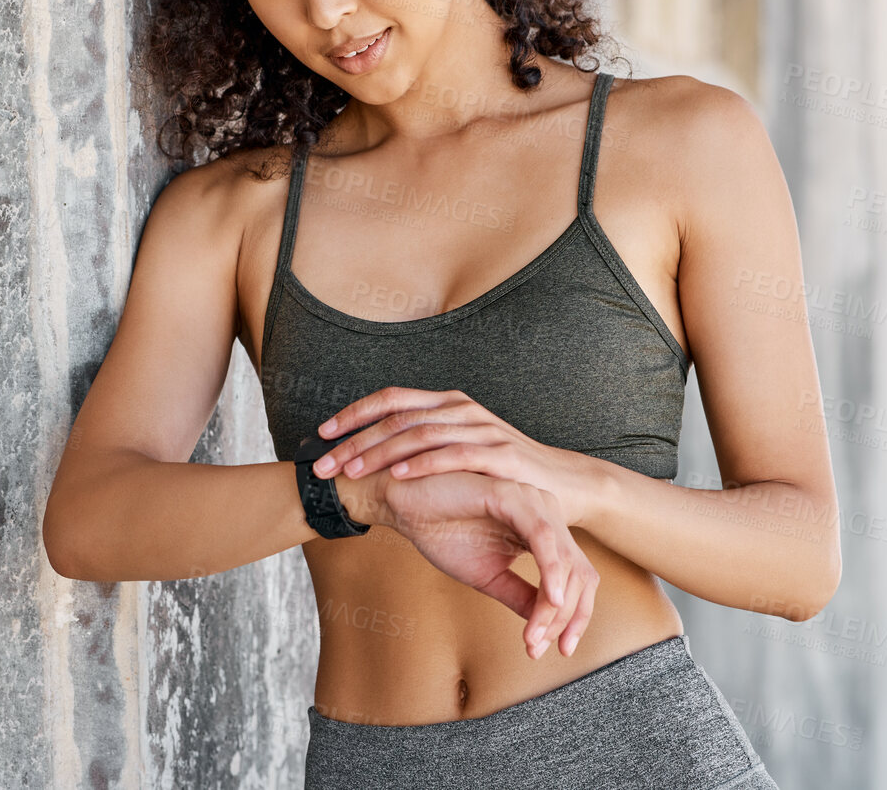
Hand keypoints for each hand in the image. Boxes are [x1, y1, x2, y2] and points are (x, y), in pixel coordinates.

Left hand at [311, 387, 610, 526]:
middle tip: (323, 465)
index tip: (320, 434)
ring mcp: (481, 428)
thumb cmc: (507, 474)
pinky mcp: (500, 454)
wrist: (566, 486)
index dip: (353, 413)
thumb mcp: (460, 451)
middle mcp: (461, 408)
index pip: (390, 399)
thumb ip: (425, 446)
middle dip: (354, 440)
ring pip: (419, 434)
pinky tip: (399, 477)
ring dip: (380, 453)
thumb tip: (378, 455)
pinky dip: (424, 464)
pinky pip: (455, 455)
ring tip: (352, 472)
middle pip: (396, 417)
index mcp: (447, 404)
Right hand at [352, 467, 598, 659]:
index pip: (578, 578)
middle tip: (539, 647)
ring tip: (535, 635)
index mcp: (544, 531)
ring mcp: (532, 501)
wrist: (404, 505)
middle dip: (567, 617)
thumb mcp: (489, 576)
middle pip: (581, 573)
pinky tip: (550, 598)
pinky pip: (543, 537)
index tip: (562, 650)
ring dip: (555, 604)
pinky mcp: (511, 495)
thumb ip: (521, 596)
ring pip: (566, 560)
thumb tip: (547, 629)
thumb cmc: (443, 532)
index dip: (577, 616)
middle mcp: (546, 514)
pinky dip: (550, 571)